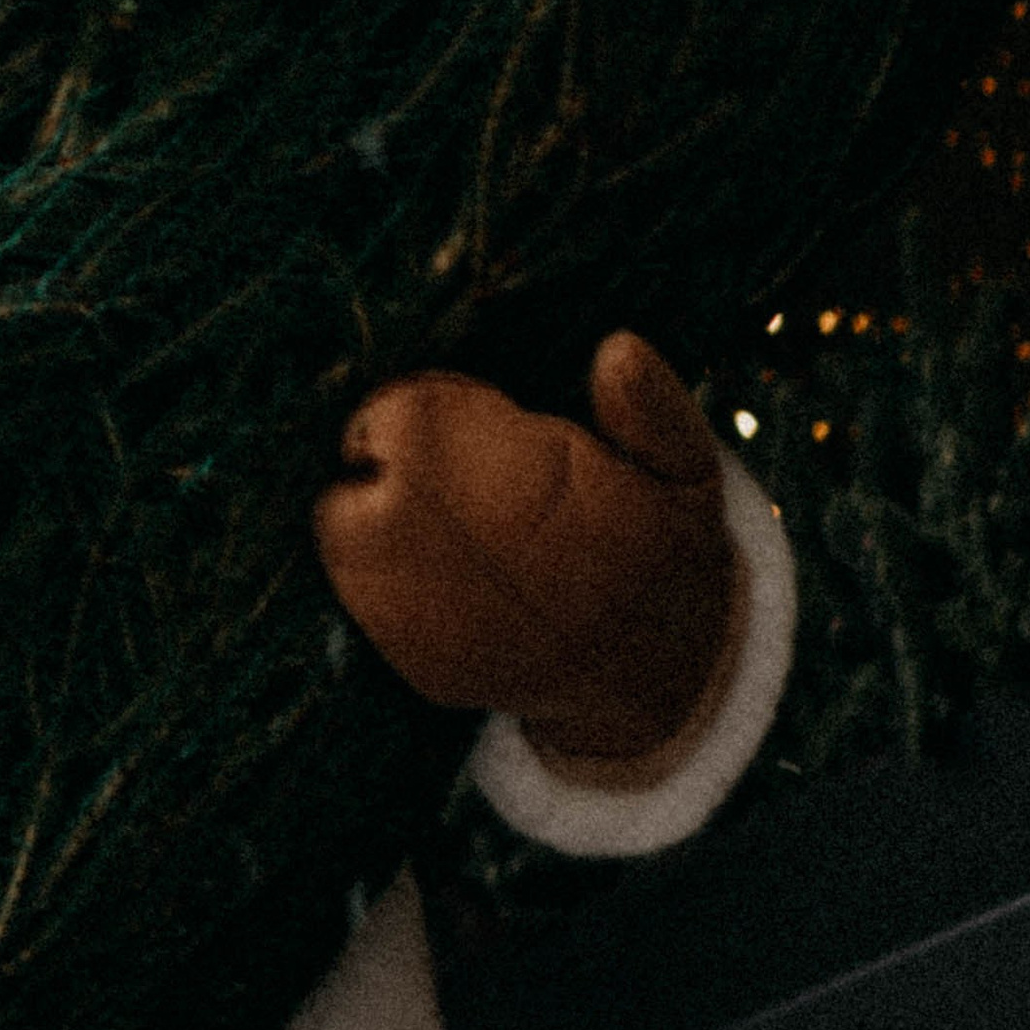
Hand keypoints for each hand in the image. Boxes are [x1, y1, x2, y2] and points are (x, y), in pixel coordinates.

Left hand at [310, 332, 741, 760]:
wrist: (657, 679)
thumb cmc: (661, 549)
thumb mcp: (687, 472)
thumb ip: (652, 408)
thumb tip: (617, 349)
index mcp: (546, 495)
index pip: (417, 418)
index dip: (434, 402)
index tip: (473, 409)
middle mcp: (480, 561)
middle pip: (368, 464)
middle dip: (390, 445)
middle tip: (439, 452)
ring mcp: (441, 623)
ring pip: (342, 525)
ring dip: (370, 501)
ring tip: (431, 503)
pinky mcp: (416, 665)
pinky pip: (353, 589)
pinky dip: (369, 562)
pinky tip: (425, 557)